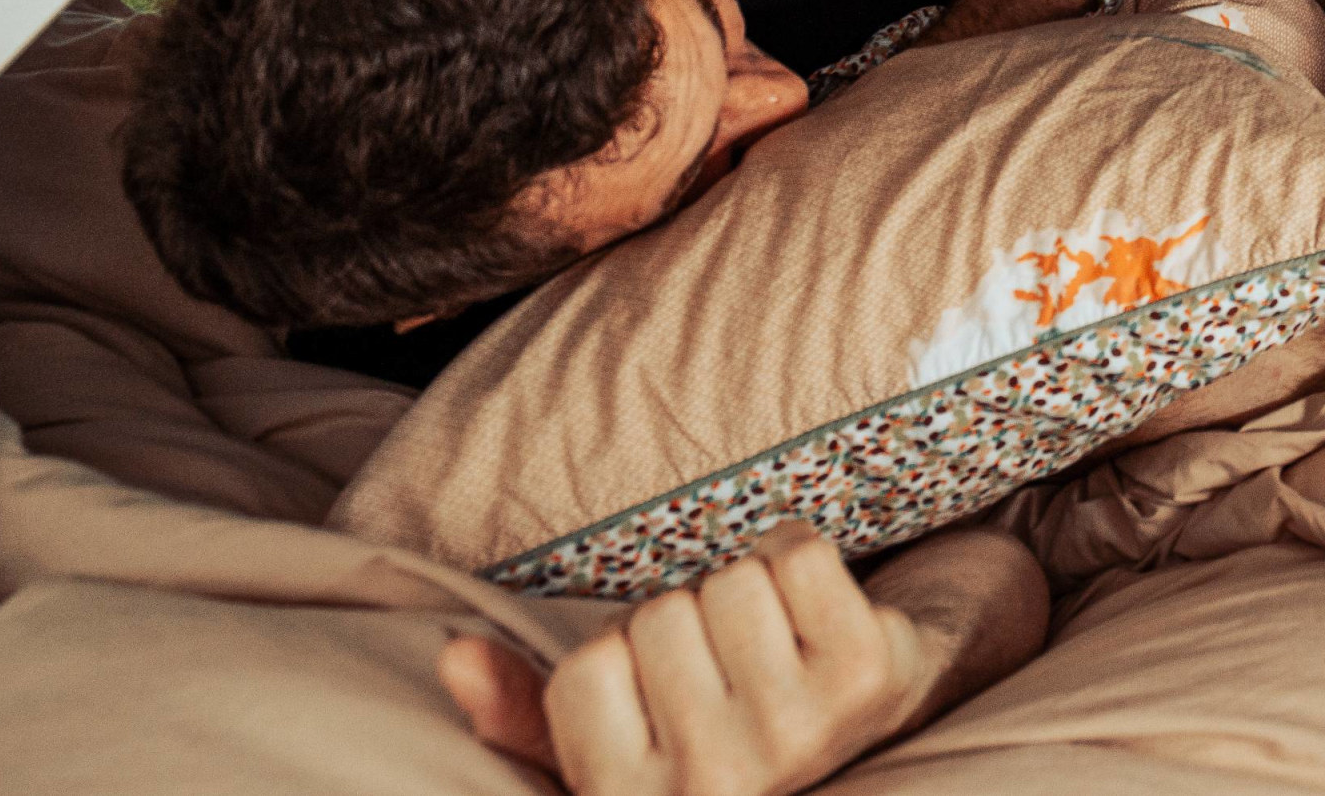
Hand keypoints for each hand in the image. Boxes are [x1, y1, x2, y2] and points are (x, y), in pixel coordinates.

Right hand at [443, 523, 938, 795]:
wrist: (870, 714)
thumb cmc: (717, 722)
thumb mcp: (606, 740)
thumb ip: (519, 709)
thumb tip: (453, 655)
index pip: (588, 667)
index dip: (621, 653)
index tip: (660, 689)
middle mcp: (718, 783)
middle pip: (659, 616)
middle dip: (686, 619)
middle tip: (727, 665)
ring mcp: (801, 731)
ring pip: (728, 579)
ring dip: (747, 589)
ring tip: (772, 645)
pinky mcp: (867, 672)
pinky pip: (797, 552)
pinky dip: (800, 555)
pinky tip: (817, 616)